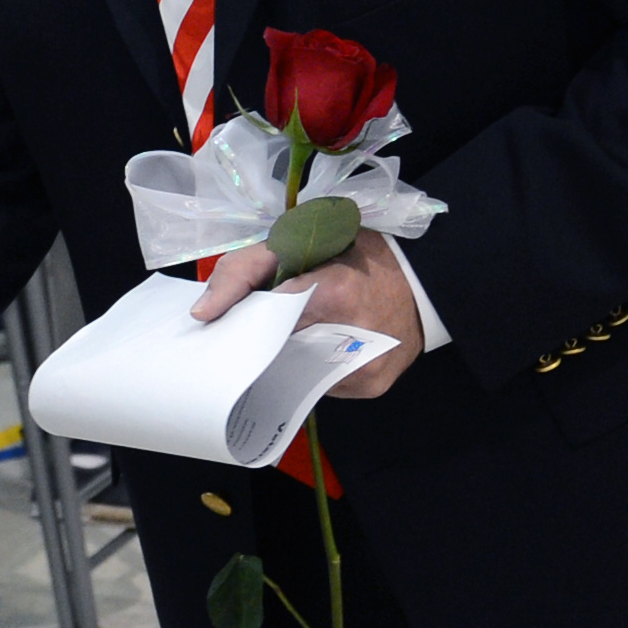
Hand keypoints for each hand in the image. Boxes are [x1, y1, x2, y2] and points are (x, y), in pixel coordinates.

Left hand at [191, 229, 422, 397]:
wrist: (426, 281)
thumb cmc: (357, 255)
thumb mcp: (301, 241)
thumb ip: (244, 269)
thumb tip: (202, 314)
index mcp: (334, 293)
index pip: (264, 320)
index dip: (245, 321)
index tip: (232, 322)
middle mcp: (353, 337)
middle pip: (278, 352)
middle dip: (263, 340)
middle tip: (258, 327)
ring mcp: (363, 368)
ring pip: (297, 374)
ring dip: (286, 357)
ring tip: (291, 334)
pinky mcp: (371, 386)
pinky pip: (323, 385)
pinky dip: (312, 368)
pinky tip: (319, 347)